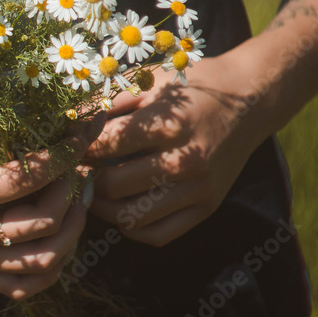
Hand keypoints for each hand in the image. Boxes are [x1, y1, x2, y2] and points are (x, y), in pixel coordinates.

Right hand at [0, 128, 96, 299]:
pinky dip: (51, 267)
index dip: (64, 154)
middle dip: (74, 187)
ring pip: (44, 262)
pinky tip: (61, 237)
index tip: (82, 132)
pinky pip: (24, 286)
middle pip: (45, 222)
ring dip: (73, 228)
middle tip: (84, 160)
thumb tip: (38, 118)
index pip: (29, 178)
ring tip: (81, 196)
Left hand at [83, 53, 270, 245]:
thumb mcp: (150, 82)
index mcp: (167, 126)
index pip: (104, 146)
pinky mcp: (205, 208)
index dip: (78, 145)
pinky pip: (157, 234)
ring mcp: (196, 190)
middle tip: (76, 168)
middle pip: (112, 185)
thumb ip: (108, 102)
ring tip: (94, 188)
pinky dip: (131, 226)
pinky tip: (120, 207)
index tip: (69, 143)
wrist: (249, 101)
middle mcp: (184, 162)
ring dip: (104, 206)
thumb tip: (68, 122)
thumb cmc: (193, 86)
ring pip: (131, 217)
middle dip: (86, 177)